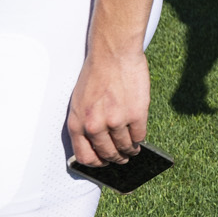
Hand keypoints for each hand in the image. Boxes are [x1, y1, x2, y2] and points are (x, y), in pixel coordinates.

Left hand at [66, 49, 149, 166]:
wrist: (113, 53)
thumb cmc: (96, 73)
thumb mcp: (79, 101)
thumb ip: (85, 123)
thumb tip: (95, 143)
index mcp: (77, 123)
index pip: (85, 157)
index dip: (96, 163)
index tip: (103, 163)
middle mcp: (94, 126)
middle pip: (108, 154)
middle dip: (117, 158)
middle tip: (122, 157)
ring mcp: (116, 122)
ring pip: (126, 147)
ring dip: (130, 151)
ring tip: (133, 149)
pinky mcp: (135, 115)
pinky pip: (139, 136)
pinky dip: (140, 140)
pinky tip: (139, 138)